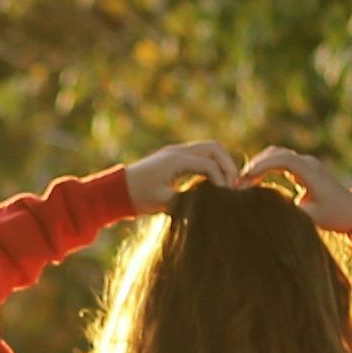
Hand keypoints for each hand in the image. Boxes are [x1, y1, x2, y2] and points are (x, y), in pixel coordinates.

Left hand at [123, 137, 241, 212]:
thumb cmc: (138, 197)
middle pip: (214, 148)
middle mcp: (178, 151)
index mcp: (175, 160)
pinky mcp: (175, 157)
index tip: (227, 197)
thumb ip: (188, 201)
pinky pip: (201, 154)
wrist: (117, 190)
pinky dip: (212, 164)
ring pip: (209, 149)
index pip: (209, 164)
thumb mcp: (163, 202)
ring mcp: (176, 152)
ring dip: (221, 163)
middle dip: (228, 165)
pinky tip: (214, 182)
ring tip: (228, 184)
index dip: (222, 180)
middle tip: (234, 186)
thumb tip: (211, 204)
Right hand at [244, 144, 351, 230]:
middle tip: (238, 182)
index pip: (282, 159)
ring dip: (260, 165)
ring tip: (244, 182)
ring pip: (277, 155)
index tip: (245, 178)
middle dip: (256, 165)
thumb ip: (290, 214)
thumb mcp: (312, 218)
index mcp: (310, 171)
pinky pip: (281, 162)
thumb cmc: (334, 215)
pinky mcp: (303, 169)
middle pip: (277, 153)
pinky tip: (255, 182)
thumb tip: (266, 214)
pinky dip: (266, 168)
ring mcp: (305, 164)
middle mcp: (307, 163)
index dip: (262, 166)